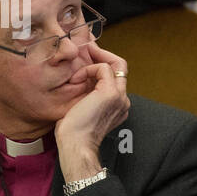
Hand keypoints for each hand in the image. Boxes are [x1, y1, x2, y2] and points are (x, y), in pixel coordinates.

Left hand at [54, 41, 129, 182]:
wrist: (76, 145)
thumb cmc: (73, 133)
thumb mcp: (80, 110)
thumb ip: (85, 96)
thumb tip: (75, 83)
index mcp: (117, 106)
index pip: (116, 77)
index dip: (102, 65)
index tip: (86, 61)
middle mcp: (123, 100)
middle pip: (121, 67)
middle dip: (103, 55)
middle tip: (87, 50)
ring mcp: (119, 96)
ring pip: (117, 64)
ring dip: (94, 61)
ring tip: (77, 71)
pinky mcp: (111, 93)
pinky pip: (103, 68)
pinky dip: (88, 69)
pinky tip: (75, 81)